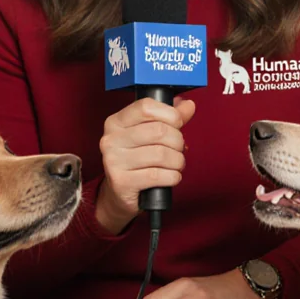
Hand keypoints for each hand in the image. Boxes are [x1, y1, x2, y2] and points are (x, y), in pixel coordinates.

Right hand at [96, 97, 196, 233]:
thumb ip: (169, 118)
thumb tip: (188, 105)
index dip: (170, 114)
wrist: (120, 193)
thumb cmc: (138, 161)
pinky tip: (171, 177)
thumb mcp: (150, 135)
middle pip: (158, 131)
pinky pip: (158, 175)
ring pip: (161, 154)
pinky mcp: (122, 182)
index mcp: (116, 122)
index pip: (146, 107)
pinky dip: (173, 176)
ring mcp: (114, 161)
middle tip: (178, 149)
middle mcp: (111, 140)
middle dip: (177, 141)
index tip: (177, 123)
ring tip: (176, 164)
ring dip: (178, 161)